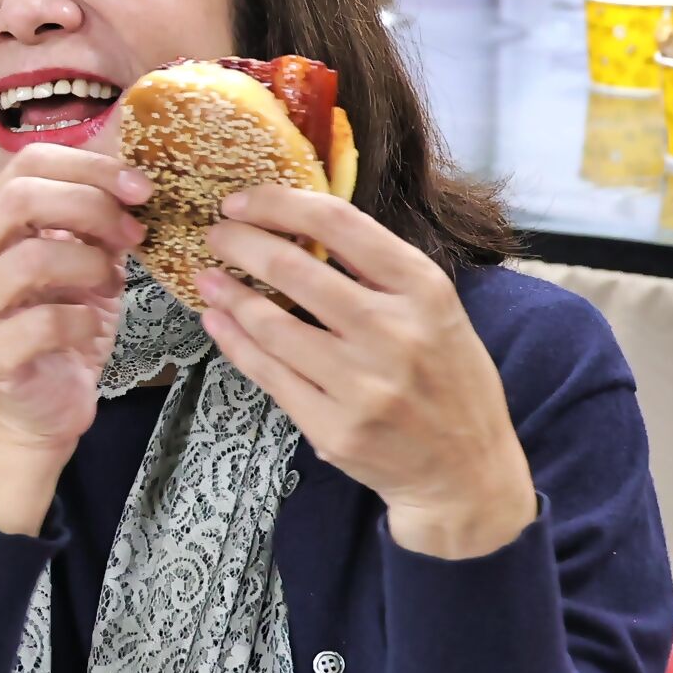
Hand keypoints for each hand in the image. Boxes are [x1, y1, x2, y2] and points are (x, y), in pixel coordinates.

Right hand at [0, 144, 148, 534]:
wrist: (42, 410)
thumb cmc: (63, 330)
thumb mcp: (86, 264)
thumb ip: (95, 224)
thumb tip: (132, 185)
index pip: (26, 164)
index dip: (89, 166)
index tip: (139, 188)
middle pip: (19, 200)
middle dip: (91, 206)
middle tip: (134, 231)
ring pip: (29, 258)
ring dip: (89, 263)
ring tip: (111, 281)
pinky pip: (40, 323)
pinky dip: (83, 319)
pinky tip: (92, 326)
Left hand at [196, 183, 535, 559]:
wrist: (466, 473)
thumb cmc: (448, 380)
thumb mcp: (436, 311)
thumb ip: (379, 272)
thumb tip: (298, 226)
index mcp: (424, 290)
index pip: (340, 223)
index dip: (280, 204)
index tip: (243, 200)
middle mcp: (395, 333)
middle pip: (294, 269)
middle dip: (240, 243)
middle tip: (215, 234)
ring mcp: (362, 386)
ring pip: (271, 326)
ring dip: (228, 295)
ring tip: (207, 277)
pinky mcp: (335, 428)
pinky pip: (268, 375)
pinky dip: (235, 343)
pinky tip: (218, 323)